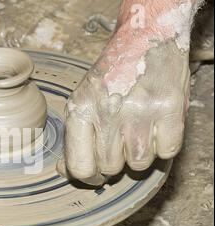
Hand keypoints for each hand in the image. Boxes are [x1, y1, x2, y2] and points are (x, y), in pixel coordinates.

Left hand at [58, 27, 189, 183]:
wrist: (144, 39)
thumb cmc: (110, 76)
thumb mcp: (82, 100)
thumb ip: (74, 137)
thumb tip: (64, 171)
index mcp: (80, 110)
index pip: (80, 167)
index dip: (88, 177)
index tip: (95, 174)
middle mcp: (108, 112)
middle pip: (110, 168)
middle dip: (115, 162)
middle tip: (119, 141)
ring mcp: (140, 111)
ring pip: (138, 164)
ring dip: (138, 154)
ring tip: (137, 130)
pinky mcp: (169, 108)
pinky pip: (166, 152)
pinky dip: (163, 145)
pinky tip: (156, 126)